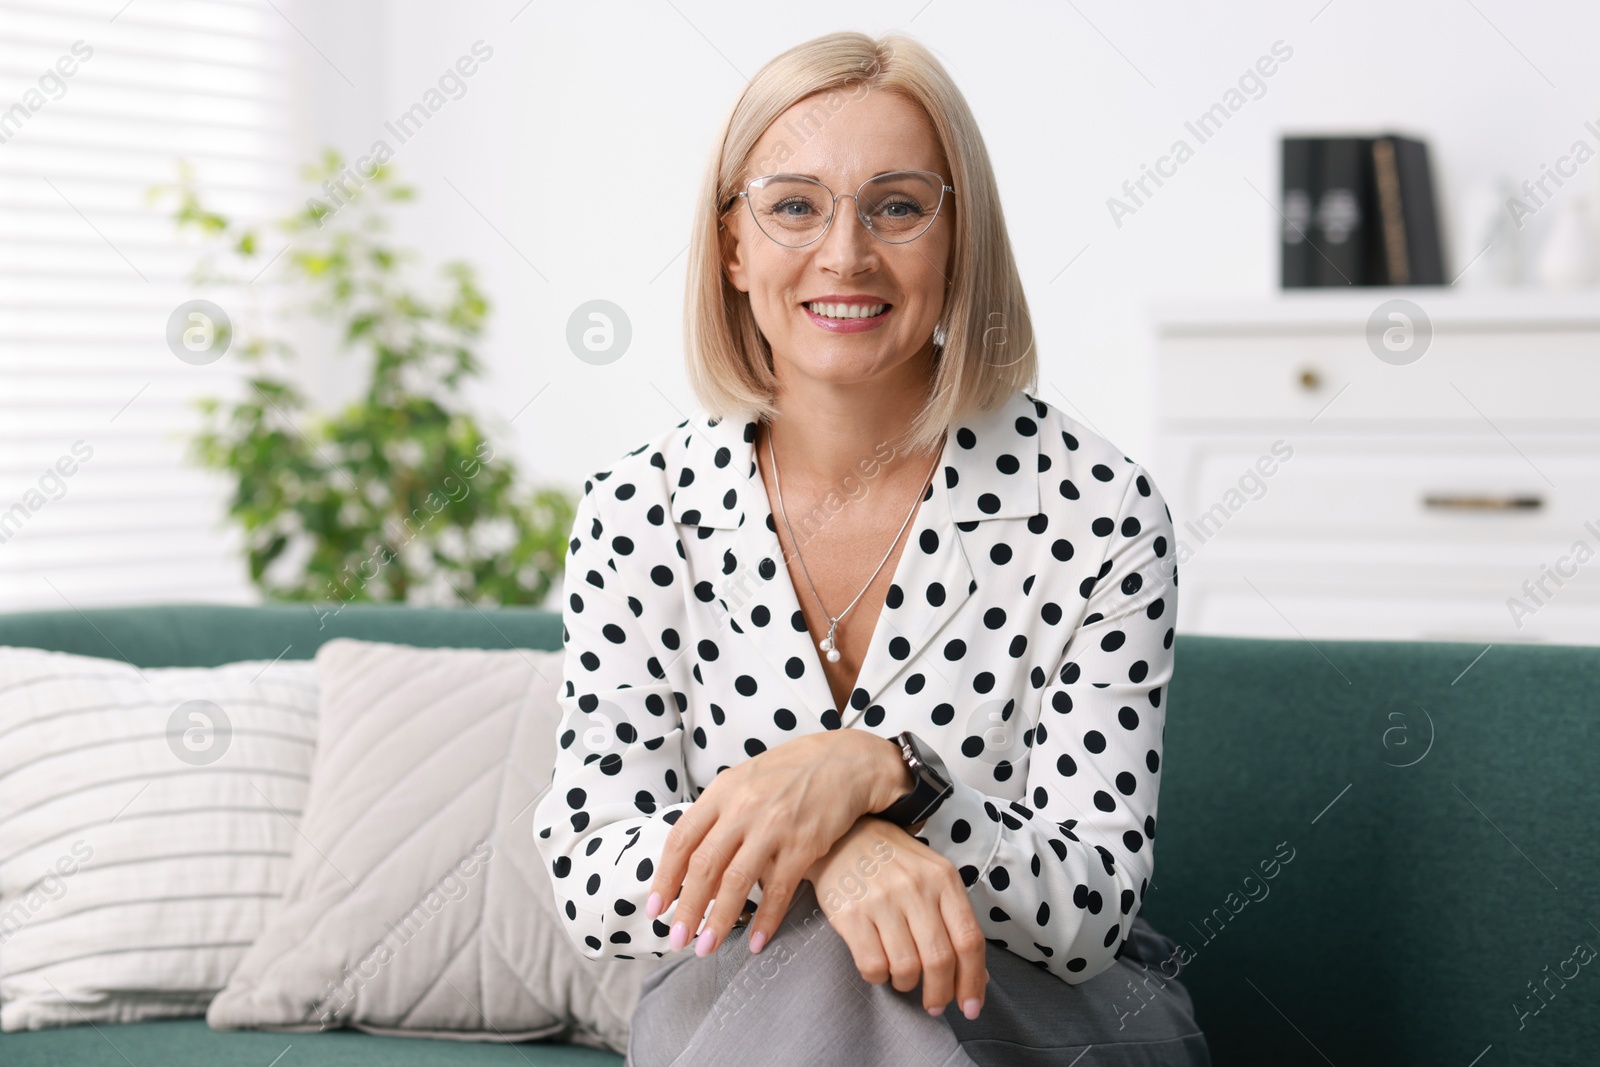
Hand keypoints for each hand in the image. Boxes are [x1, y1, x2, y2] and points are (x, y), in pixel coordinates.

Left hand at [644, 729, 900, 958]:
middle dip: (686, 909)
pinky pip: (778, 890)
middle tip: (675, 941)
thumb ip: (719, 813)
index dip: (665, 877)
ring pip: (735, 882)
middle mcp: (742, 808)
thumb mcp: (746, 779)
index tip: (655, 910)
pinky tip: (756, 942)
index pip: (682, 839)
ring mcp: (772, 826)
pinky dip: (765, 920)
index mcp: (722, 791)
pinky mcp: (802, 844)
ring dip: (718, 921)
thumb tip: (692, 859)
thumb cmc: (791, 773)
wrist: (845, 761)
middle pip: (703, 866)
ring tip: (706, 948)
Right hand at [801, 815, 989, 1018]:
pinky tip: (878, 965)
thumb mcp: (932, 878)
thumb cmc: (894, 862)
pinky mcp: (850, 913)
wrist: (843, 835)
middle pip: (940, 959)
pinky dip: (879, 977)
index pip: (969, 939)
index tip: (971, 1007)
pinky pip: (873, 966)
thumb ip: (955, 922)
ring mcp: (881, 899)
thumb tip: (977, 978)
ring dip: (906, 984)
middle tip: (934, 1005)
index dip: (973, 980)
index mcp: (943, 878)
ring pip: (906, 967)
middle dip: (940, 993)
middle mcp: (916, 887)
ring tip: (902, 976)